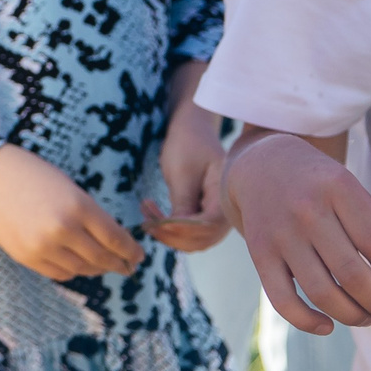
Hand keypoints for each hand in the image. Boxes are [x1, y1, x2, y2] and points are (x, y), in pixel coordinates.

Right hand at [0, 143, 141, 279]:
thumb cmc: (34, 177)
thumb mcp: (70, 189)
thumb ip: (91, 216)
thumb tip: (113, 243)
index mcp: (78, 206)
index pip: (115, 238)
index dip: (131, 251)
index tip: (139, 256)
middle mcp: (63, 229)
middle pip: (102, 258)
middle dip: (119, 264)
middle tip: (128, 266)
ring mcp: (44, 246)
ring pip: (83, 269)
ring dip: (97, 268)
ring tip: (103, 265)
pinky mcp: (28, 257)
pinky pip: (60, 273)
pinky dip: (73, 270)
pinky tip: (77, 263)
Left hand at [142, 61, 228, 251]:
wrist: (193, 130)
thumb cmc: (188, 143)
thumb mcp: (182, 170)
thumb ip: (183, 201)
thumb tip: (178, 231)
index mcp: (224, 193)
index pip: (209, 224)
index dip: (184, 230)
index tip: (158, 222)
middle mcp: (224, 208)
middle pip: (203, 238)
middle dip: (172, 235)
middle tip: (147, 221)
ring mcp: (215, 214)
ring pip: (195, 240)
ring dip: (168, 235)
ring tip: (146, 216)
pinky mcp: (203, 214)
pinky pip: (189, 233)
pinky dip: (169, 230)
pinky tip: (152, 216)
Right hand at [220, 127, 370, 333]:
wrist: (263, 166)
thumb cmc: (320, 186)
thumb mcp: (351, 190)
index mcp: (336, 187)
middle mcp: (306, 210)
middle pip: (351, 274)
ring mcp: (279, 234)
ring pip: (321, 292)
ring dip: (353, 316)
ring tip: (368, 317)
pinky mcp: (259, 254)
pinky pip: (282, 300)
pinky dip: (307, 322)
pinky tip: (327, 326)